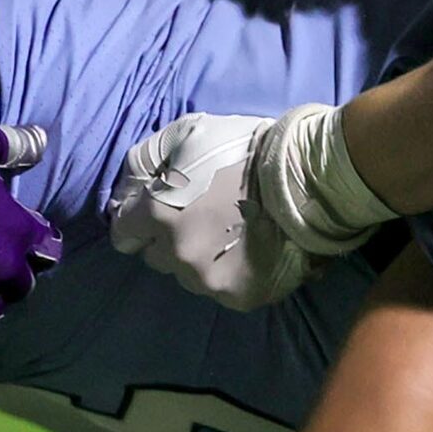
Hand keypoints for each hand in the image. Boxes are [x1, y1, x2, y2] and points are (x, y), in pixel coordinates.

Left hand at [106, 112, 321, 311]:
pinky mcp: (239, 297)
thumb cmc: (244, 150)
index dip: (139, 221)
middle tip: (201, 216)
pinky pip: (220, 289)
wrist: (307, 177)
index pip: (124, 234)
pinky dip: (229, 273)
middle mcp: (178, 254)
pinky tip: (247, 250)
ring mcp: (209, 281)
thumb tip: (129, 190)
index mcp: (158, 215)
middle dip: (170, 239)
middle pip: (157, 256)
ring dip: (199, 258)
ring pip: (189, 275)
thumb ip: (146, 162)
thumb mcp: (185, 135)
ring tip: (229, 232)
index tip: (158, 211)